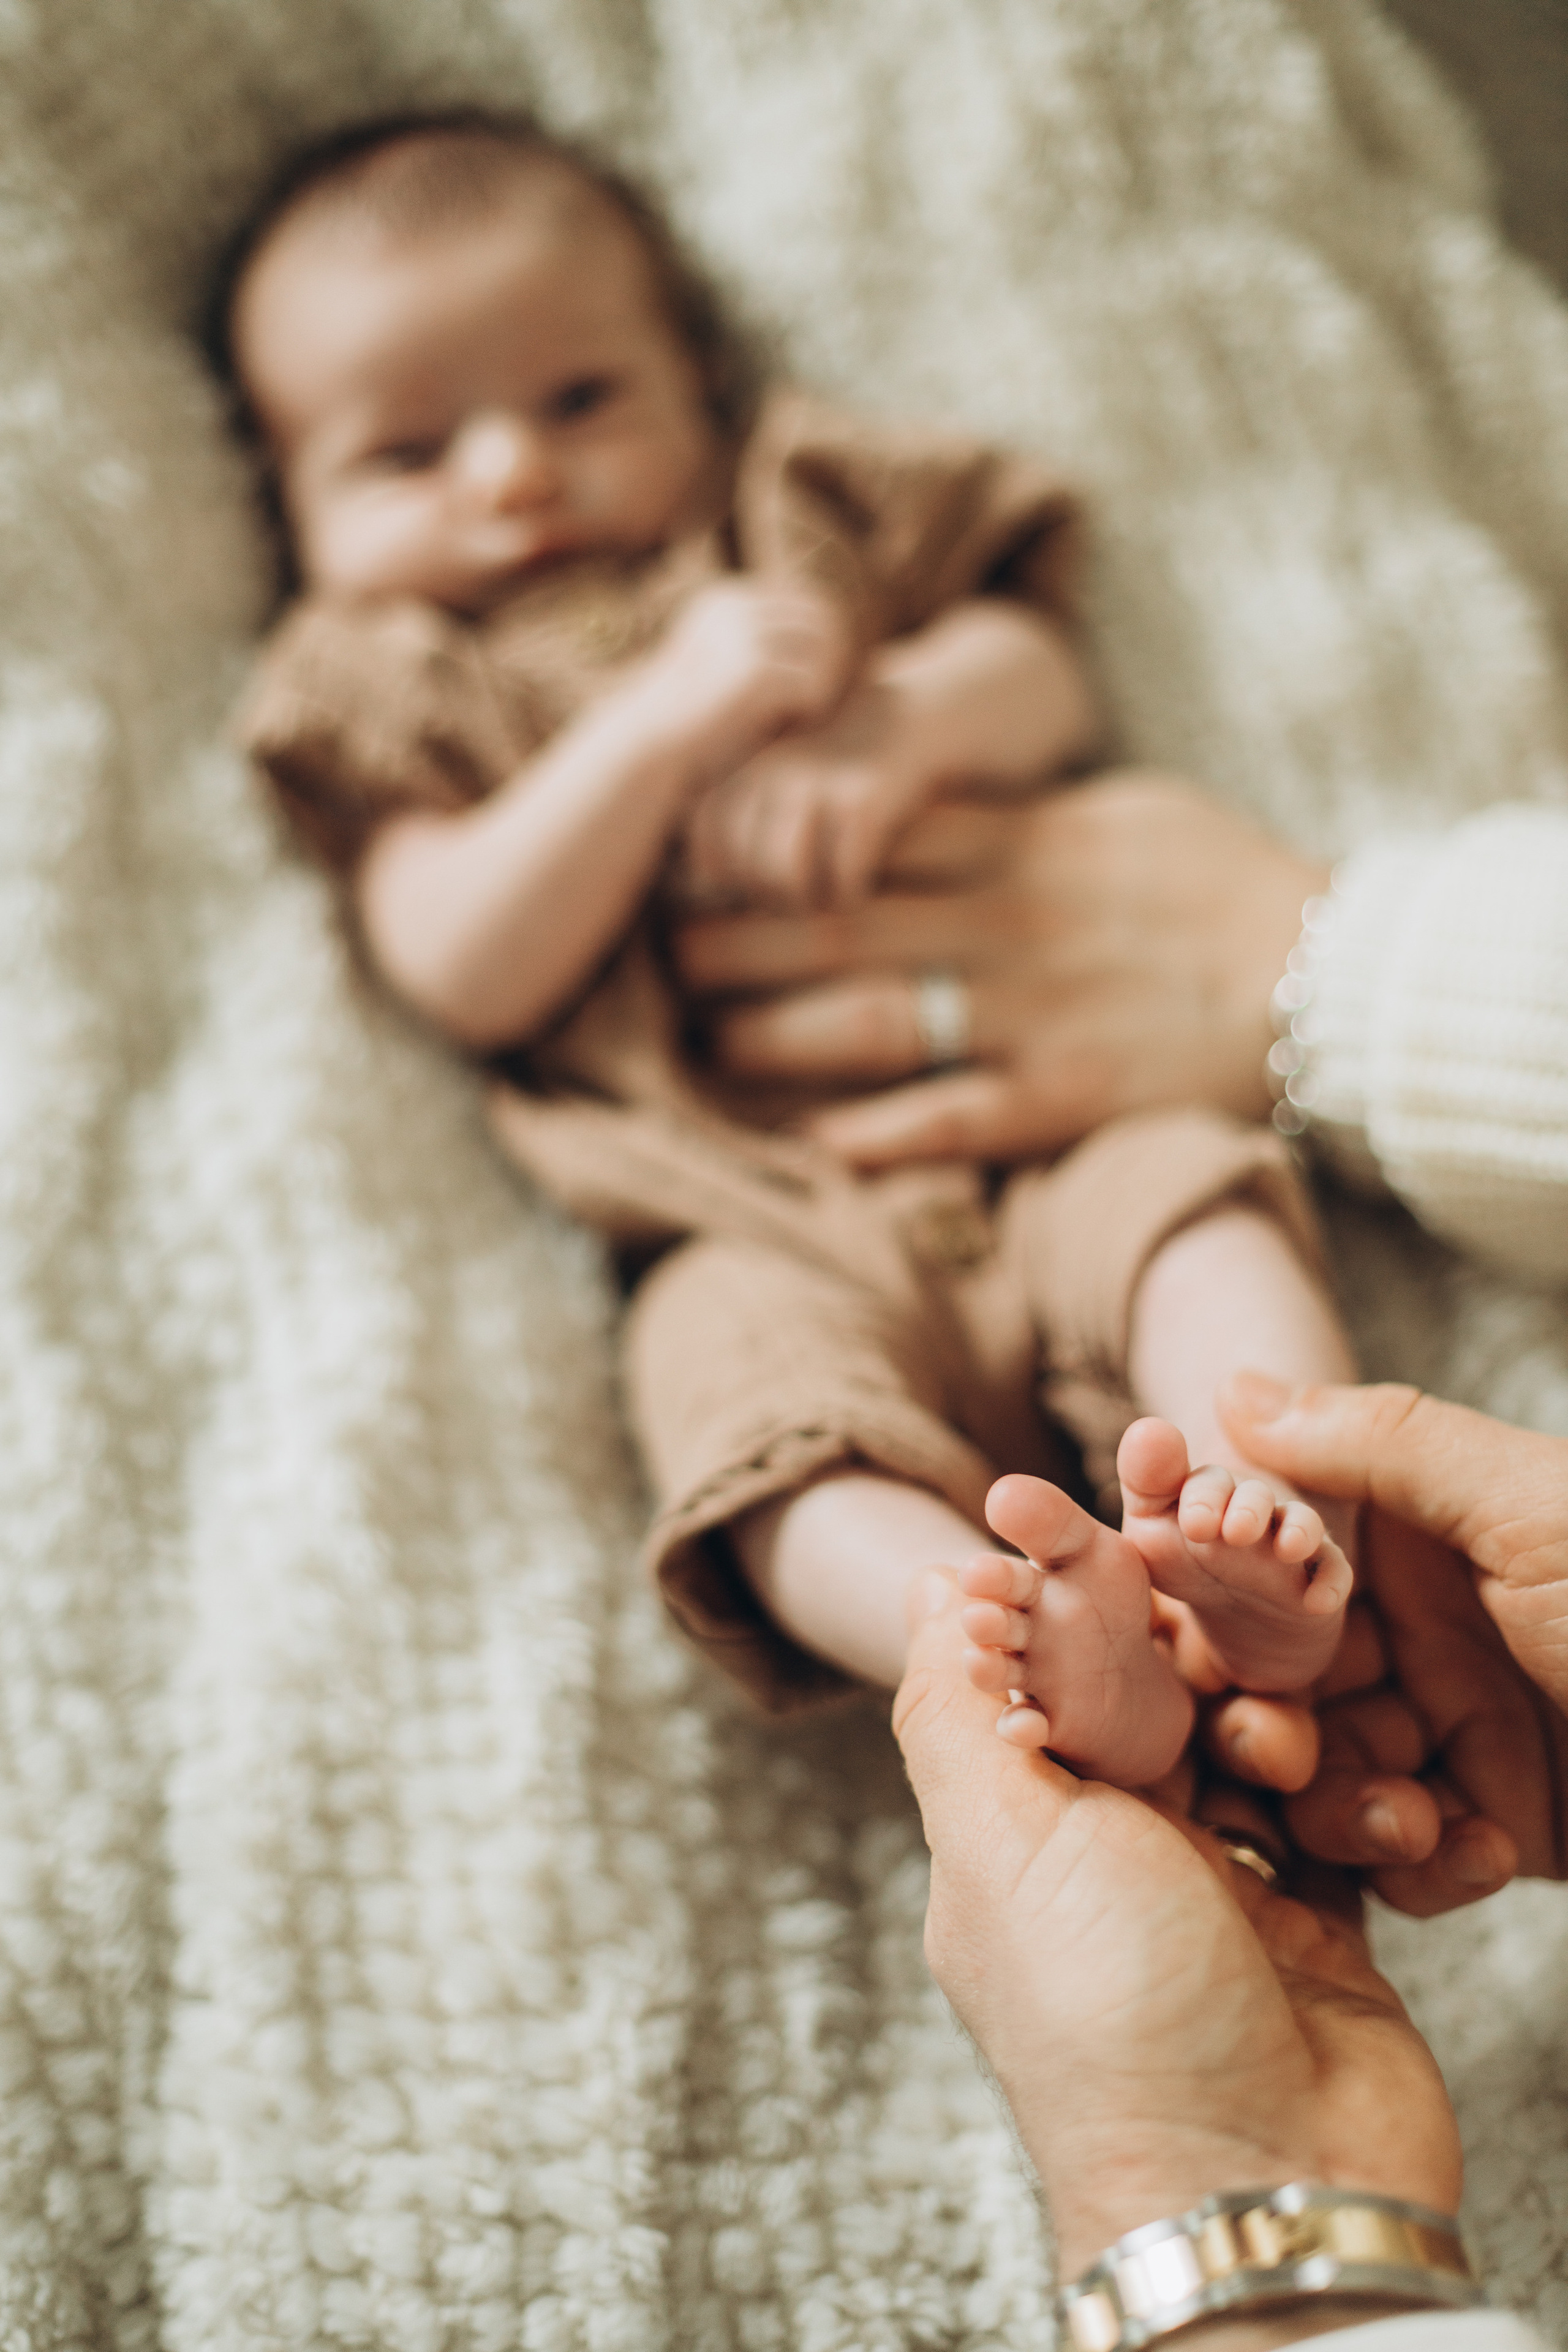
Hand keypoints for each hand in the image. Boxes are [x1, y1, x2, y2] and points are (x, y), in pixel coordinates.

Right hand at [649, 578, 851, 778]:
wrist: (655, 738)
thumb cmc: (696, 708)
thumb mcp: (728, 657)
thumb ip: (766, 636)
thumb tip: (833, 625)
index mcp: (727, 596)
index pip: (805, 599)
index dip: (823, 639)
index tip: (812, 675)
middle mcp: (735, 605)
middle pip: (821, 618)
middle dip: (830, 657)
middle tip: (816, 694)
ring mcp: (743, 633)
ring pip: (823, 648)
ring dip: (822, 683)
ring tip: (801, 709)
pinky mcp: (754, 667)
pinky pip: (812, 683)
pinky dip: (810, 706)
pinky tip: (789, 721)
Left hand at [674, 771, 1328, 1166]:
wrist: (1327, 976)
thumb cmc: (1223, 883)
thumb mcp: (1118, 808)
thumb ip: (1014, 813)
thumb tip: (921, 806)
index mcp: (1018, 843)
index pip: (858, 836)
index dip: (764, 848)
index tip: (696, 856)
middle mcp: (1005, 923)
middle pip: (833, 923)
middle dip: (733, 937)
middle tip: (657, 951)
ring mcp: (1029, 1013)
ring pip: (867, 1019)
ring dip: (771, 1034)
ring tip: (703, 1044)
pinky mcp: (1061, 1097)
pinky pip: (946, 1118)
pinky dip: (872, 1134)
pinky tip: (806, 1145)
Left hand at [675, 677, 935, 909]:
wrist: (912, 712)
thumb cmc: (837, 761)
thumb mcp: (781, 770)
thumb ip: (740, 813)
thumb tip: (700, 885)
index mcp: (748, 765)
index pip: (706, 832)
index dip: (717, 871)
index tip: (742, 888)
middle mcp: (775, 772)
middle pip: (746, 863)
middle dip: (768, 896)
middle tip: (794, 901)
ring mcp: (819, 784)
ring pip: (787, 875)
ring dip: (805, 902)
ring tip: (822, 901)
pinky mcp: (865, 801)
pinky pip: (842, 874)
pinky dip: (847, 895)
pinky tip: (855, 891)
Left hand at [892, 1569, 1461, 2277]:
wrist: (1262, 2191)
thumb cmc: (1112, 2022)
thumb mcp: (1001, 1844)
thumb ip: (956, 1710)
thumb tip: (933, 1589)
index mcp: (1018, 1824)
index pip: (1046, 1668)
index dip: (1085, 1588)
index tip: (1135, 1520)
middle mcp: (1110, 1850)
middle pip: (1160, 1696)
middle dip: (1204, 1650)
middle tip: (1245, 1616)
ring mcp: (1214, 1888)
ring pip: (1255, 1743)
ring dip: (1283, 1731)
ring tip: (1284, 1755)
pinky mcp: (1310, 1924)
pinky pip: (1333, 1818)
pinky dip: (1353, 1802)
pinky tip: (1360, 1803)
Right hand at [1222, 1374, 1567, 1912]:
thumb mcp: (1535, 1510)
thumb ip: (1384, 1447)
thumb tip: (1237, 1388)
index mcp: (1424, 1530)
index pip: (1277, 1556)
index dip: (1217, 1590)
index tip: (1180, 1627)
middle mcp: (1427, 1625)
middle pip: (1283, 1678)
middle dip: (1267, 1720)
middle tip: (1282, 1750)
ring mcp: (1457, 1729)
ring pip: (1330, 1776)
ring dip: (1345, 1805)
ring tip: (1408, 1817)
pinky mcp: (1491, 1827)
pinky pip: (1404, 1859)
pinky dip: (1423, 1866)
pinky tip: (1478, 1850)